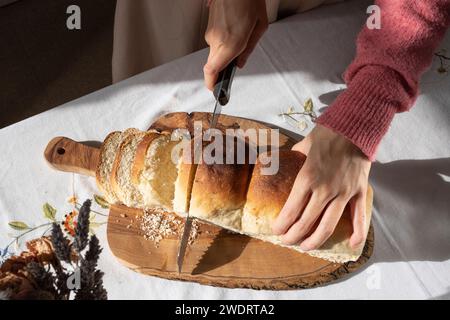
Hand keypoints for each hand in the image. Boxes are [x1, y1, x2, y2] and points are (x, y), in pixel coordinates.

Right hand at [204, 0, 267, 89]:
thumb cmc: (249, 0)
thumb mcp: (260, 27)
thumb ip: (249, 49)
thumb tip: (240, 63)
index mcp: (230, 43)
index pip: (211, 70)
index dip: (211, 83)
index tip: (214, 90)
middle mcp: (216, 39)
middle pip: (215, 62)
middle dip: (227, 62)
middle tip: (241, 49)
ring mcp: (210, 31)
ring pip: (217, 49)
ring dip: (228, 46)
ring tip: (242, 29)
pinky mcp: (208, 25)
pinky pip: (216, 38)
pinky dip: (225, 36)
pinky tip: (235, 24)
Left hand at [272, 124, 370, 250]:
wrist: (355, 127)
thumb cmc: (327, 135)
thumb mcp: (303, 145)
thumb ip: (292, 157)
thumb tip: (279, 159)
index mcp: (307, 178)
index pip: (291, 210)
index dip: (282, 225)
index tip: (276, 231)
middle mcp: (324, 189)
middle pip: (306, 222)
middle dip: (293, 236)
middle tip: (286, 241)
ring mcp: (343, 193)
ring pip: (328, 225)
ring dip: (315, 240)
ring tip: (306, 247)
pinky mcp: (358, 192)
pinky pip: (359, 217)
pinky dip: (357, 233)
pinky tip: (351, 244)